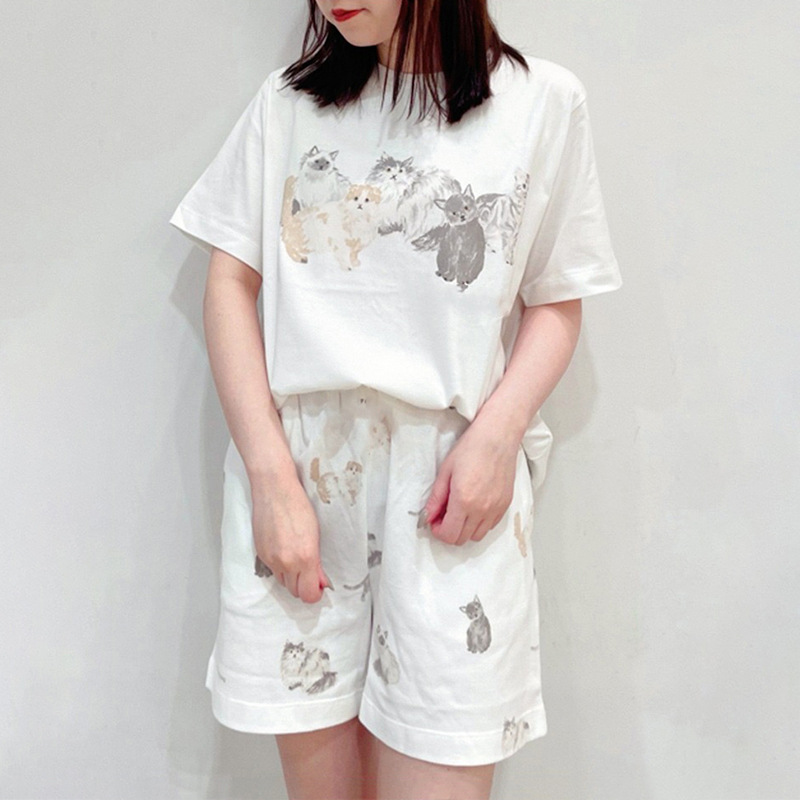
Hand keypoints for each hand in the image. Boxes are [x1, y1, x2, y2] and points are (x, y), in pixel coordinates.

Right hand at [250, 471, 333, 603]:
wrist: (275, 489)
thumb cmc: (298, 505)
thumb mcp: (316, 534)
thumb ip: (317, 562)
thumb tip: (320, 581)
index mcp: (305, 557)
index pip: (308, 594)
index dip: (314, 594)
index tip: (319, 587)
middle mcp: (286, 562)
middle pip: (294, 592)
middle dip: (303, 585)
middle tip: (310, 573)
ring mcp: (271, 559)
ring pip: (282, 581)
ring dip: (291, 576)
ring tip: (297, 558)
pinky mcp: (260, 553)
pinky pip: (272, 569)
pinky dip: (280, 565)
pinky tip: (285, 549)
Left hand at [422, 420, 519, 545]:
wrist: (497, 437)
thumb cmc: (472, 448)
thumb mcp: (445, 471)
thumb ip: (436, 498)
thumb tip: (429, 515)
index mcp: (463, 501)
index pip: (449, 535)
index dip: (438, 531)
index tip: (435, 521)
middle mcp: (481, 509)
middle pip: (462, 539)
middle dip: (449, 531)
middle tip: (444, 516)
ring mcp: (496, 509)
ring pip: (477, 536)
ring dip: (465, 529)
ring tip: (459, 512)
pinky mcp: (505, 505)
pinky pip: (490, 526)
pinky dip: (479, 523)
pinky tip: (474, 507)